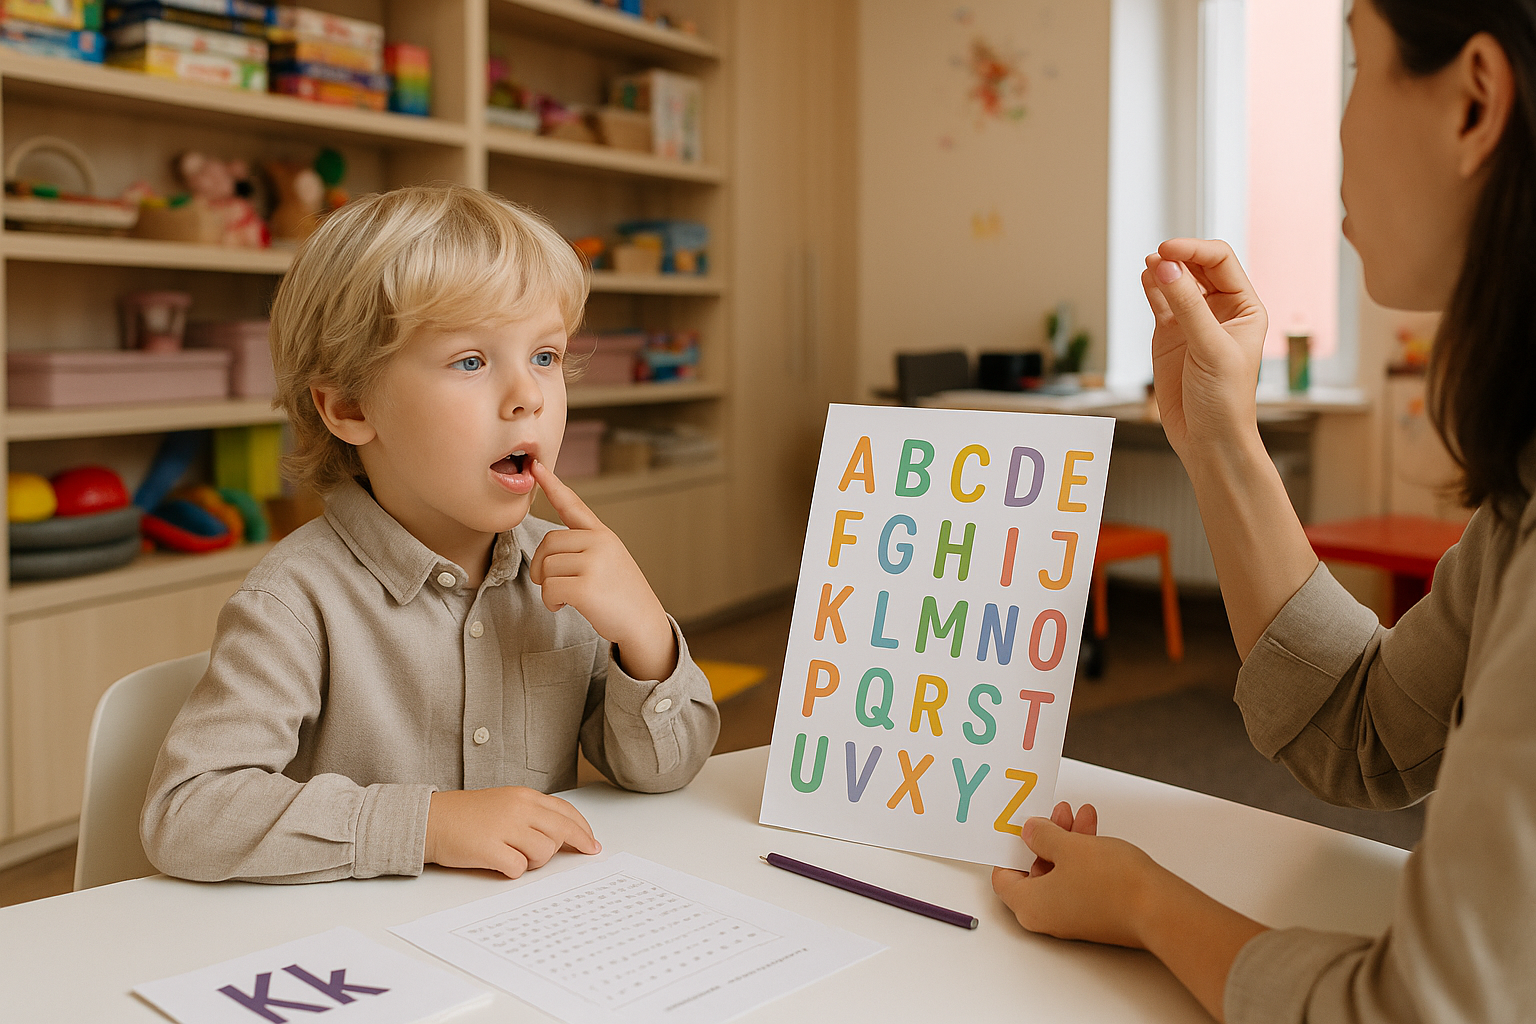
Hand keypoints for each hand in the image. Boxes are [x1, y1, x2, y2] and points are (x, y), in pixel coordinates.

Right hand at [425, 786, 599, 877]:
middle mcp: (518, 808)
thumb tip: (563, 835)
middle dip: (572, 847)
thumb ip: (533, 814)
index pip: (565, 812)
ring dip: (535, 860)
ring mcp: (504, 828)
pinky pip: (519, 867)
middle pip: (562, 831)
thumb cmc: (467, 816)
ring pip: (544, 852)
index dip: (583, 830)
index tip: (592, 844)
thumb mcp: (505, 804)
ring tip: (515, 855)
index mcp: (524, 796)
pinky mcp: (490, 849)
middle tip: (581, 855)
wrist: (432, 821)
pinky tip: (500, 863)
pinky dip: (514, 870)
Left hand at [529, 458, 676, 681]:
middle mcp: (600, 543)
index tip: (536, 466)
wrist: (643, 623)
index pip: (574, 505)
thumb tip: (548, 552)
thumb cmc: (621, 594)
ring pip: (546, 567)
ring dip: (547, 588)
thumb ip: (585, 547)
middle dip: (541, 566)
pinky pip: (549, 589)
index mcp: (603, 534)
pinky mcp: (586, 587)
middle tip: (552, 584)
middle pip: (548, 543)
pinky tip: (563, 607)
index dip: (552, 485)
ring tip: (565, 598)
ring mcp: (594, 564)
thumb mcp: (610, 559)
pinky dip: (549, 602)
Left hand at [991, 803, 1161, 948]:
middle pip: (1035, 871)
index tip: (1018, 829)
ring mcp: (1074, 917)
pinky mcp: (1097, 914)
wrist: (1160, 908)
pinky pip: (1081, 880)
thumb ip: (1042, 836)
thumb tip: (1030, 832)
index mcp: (1030, 906)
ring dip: (1068, 841)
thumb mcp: (1068, 846)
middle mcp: (1049, 917)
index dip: (1010, 850)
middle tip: (1053, 815)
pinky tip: (1094, 830)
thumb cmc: (1113, 885)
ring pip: (1061, 872)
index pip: (1003, 879)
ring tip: (1079, 814)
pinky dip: (1084, 856)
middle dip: (1045, 838)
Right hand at [1142, 239, 1268, 459]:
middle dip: (1178, 258)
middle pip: (1197, 266)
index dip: (1195, 250)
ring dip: (1163, 270)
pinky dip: (1151, 288)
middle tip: (1158, 258)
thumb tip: (1166, 268)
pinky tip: (1146, 278)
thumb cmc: (1226, 400)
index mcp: (1244, 308)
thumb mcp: (1210, 348)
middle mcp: (1219, 310)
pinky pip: (1159, 302)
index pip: (1220, 262)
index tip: (1169, 250)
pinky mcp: (1168, 335)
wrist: (1208, 439)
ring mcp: (1192, 321)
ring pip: (1176, 282)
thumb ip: (1187, 306)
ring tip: (1150, 267)